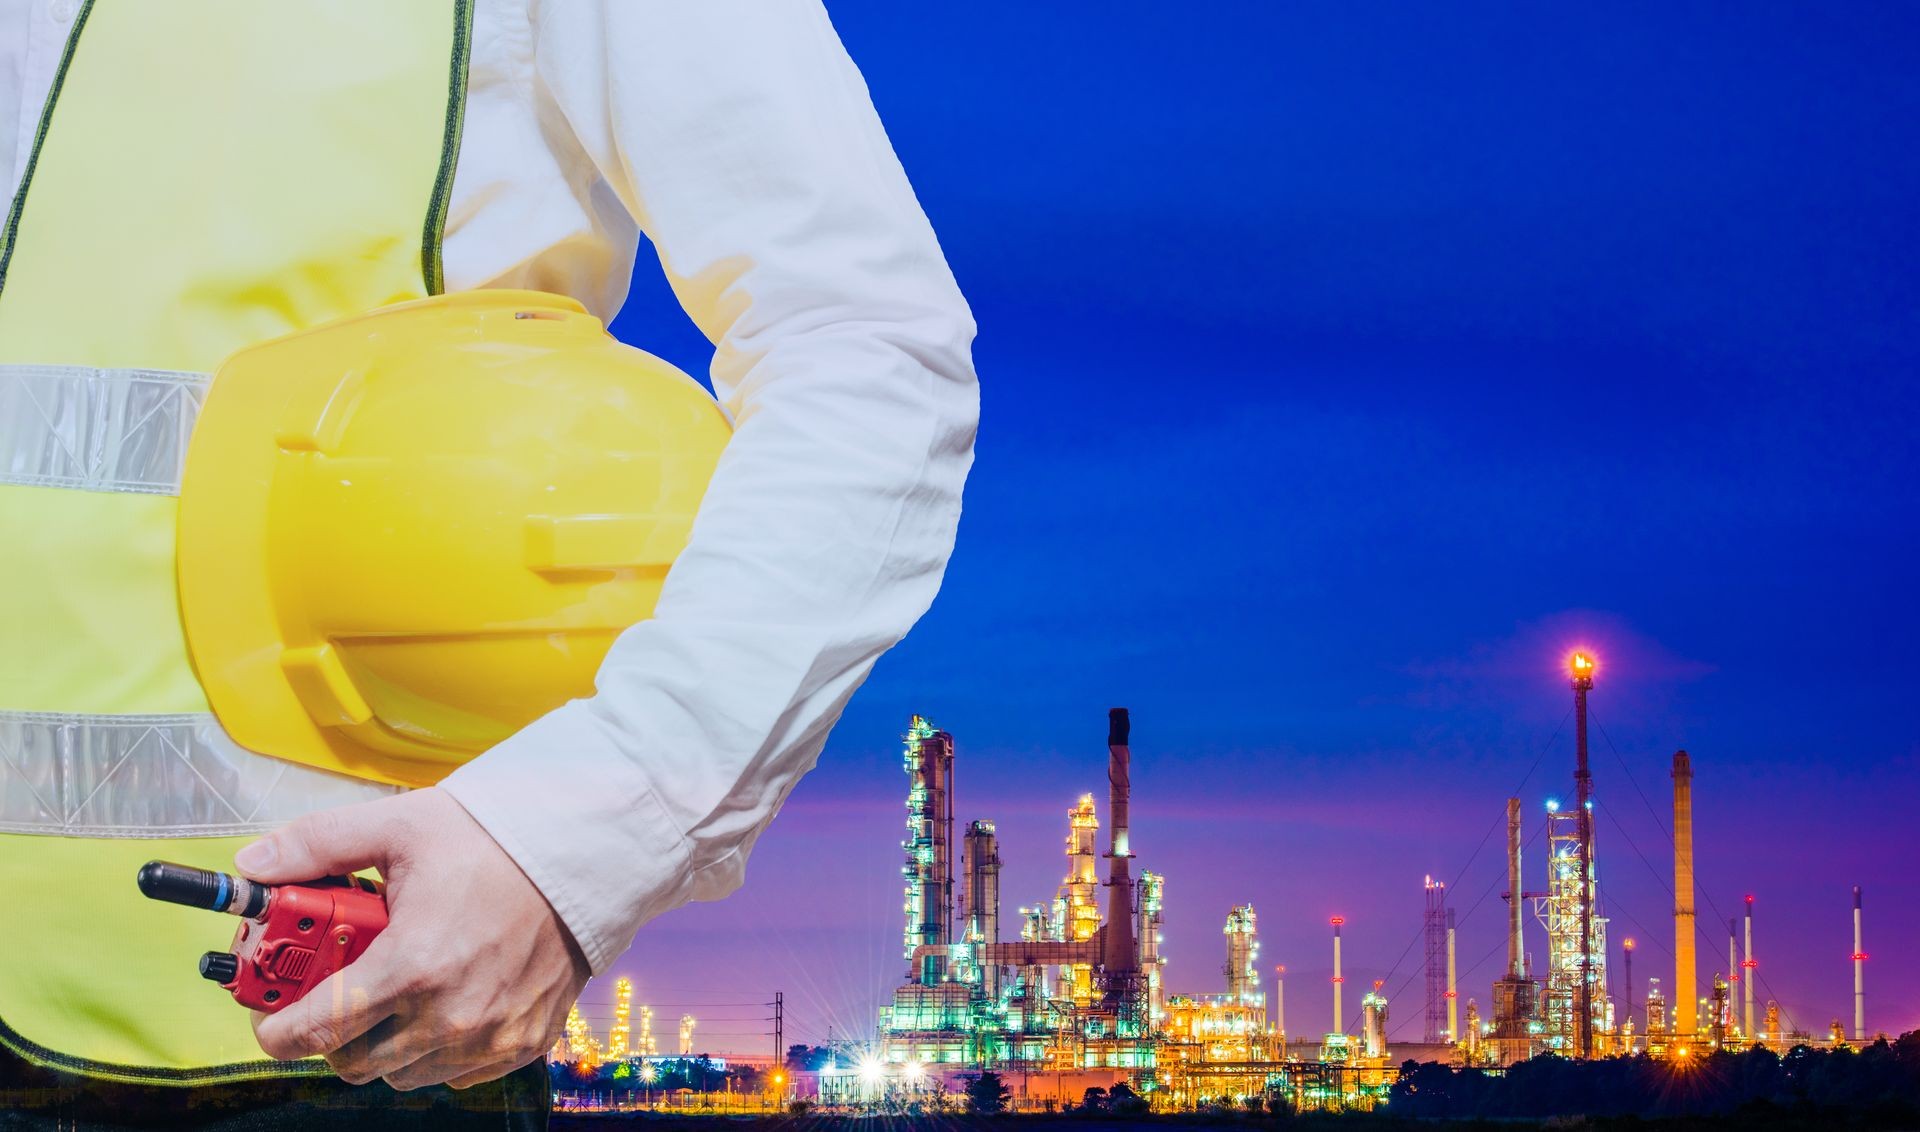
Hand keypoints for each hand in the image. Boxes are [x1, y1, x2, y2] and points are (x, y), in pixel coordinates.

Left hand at [237, 787, 589, 1089]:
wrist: (583, 856)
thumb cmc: (493, 842)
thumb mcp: (400, 826)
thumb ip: (317, 846)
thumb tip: (252, 866)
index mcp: (411, 966)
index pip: (315, 1031)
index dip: (277, 1030)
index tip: (271, 1019)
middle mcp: (449, 1016)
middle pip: (351, 1063)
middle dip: (331, 1034)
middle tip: (337, 992)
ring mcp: (490, 1038)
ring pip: (403, 1075)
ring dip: (385, 1044)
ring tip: (398, 990)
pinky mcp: (522, 1044)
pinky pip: (456, 1074)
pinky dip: (438, 1050)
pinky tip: (446, 999)